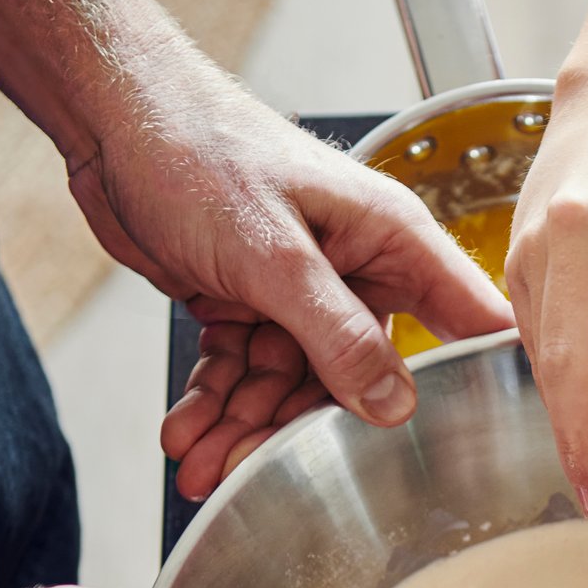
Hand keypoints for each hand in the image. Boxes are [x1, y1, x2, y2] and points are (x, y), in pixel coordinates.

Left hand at [64, 59, 511, 499]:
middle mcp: (356, 266)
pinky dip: (215, 401)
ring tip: (200, 462)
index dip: (478, 378)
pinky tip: (187, 430)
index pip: (466, 316)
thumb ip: (336, 333)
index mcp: (390, 237)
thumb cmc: (195, 146)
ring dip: (243, 425)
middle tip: (254, 470)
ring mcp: (304, 287)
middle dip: (301, 427)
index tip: (478, 443)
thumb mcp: (273, 255)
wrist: (109, 117)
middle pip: (360, 375)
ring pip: (292, 382)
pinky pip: (246, 369)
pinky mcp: (252, 301)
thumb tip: (394, 403)